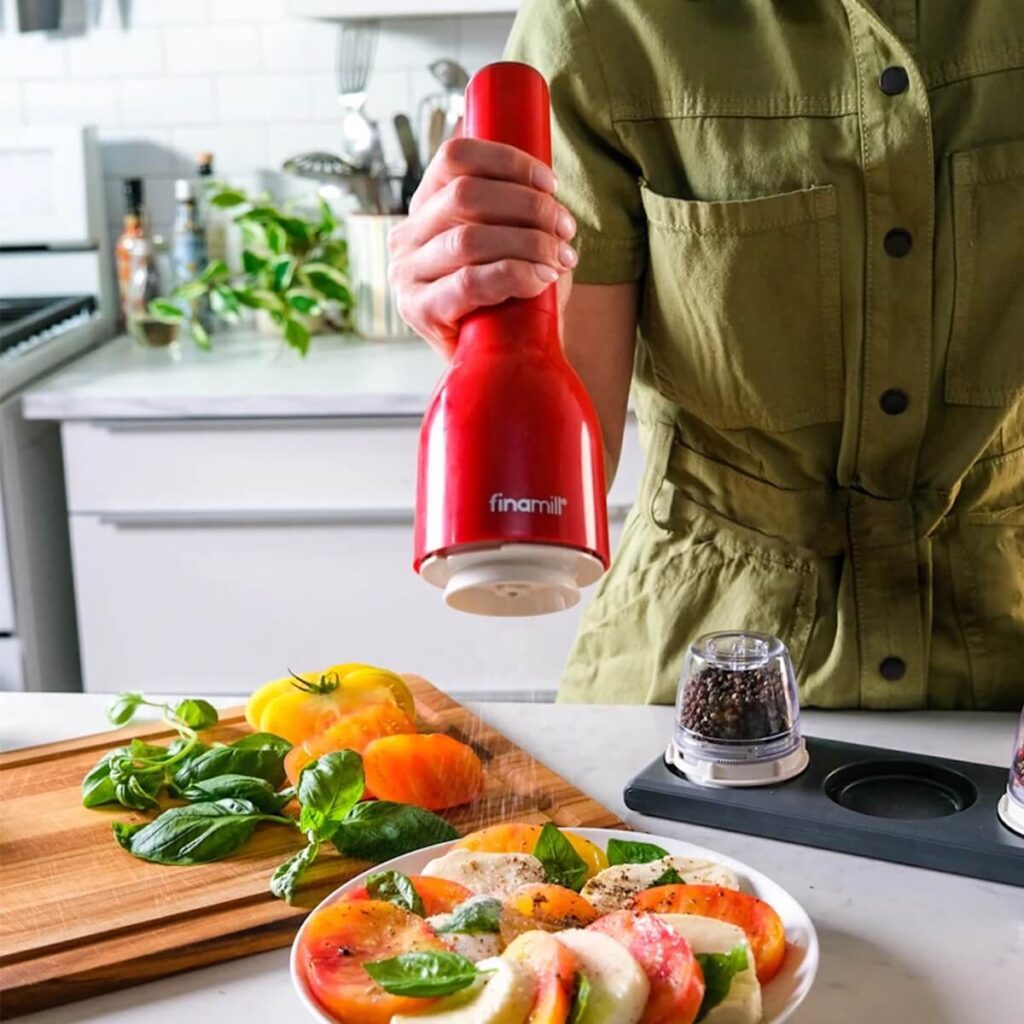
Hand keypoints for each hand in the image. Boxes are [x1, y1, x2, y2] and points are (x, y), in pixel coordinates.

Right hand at [387, 137, 577, 358]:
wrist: (501, 360)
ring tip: (559, 260)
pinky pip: (469, 281)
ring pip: (470, 238)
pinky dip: (514, 274)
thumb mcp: (514, 241)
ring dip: (528, 244)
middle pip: (466, 195)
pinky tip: (540, 280)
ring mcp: (406, 274)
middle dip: (529, 208)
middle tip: (565, 231)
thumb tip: (545, 185)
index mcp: (425, 206)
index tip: (551, 186)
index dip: (508, 162)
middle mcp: (407, 236)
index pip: (455, 157)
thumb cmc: (512, 296)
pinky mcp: (418, 310)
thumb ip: (518, 207)